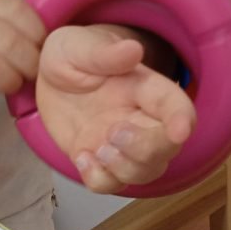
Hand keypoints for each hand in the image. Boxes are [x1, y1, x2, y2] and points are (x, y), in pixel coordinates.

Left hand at [37, 25, 195, 192]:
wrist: (48, 77)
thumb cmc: (71, 55)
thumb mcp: (76, 45)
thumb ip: (102, 52)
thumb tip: (132, 50)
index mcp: (143, 87)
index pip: (175, 105)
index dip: (182, 120)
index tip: (180, 131)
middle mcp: (139, 119)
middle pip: (166, 148)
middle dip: (145, 150)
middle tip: (113, 132)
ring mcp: (119, 144)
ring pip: (144, 172)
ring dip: (124, 169)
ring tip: (96, 149)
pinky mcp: (97, 159)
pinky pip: (108, 184)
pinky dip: (98, 179)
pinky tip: (81, 157)